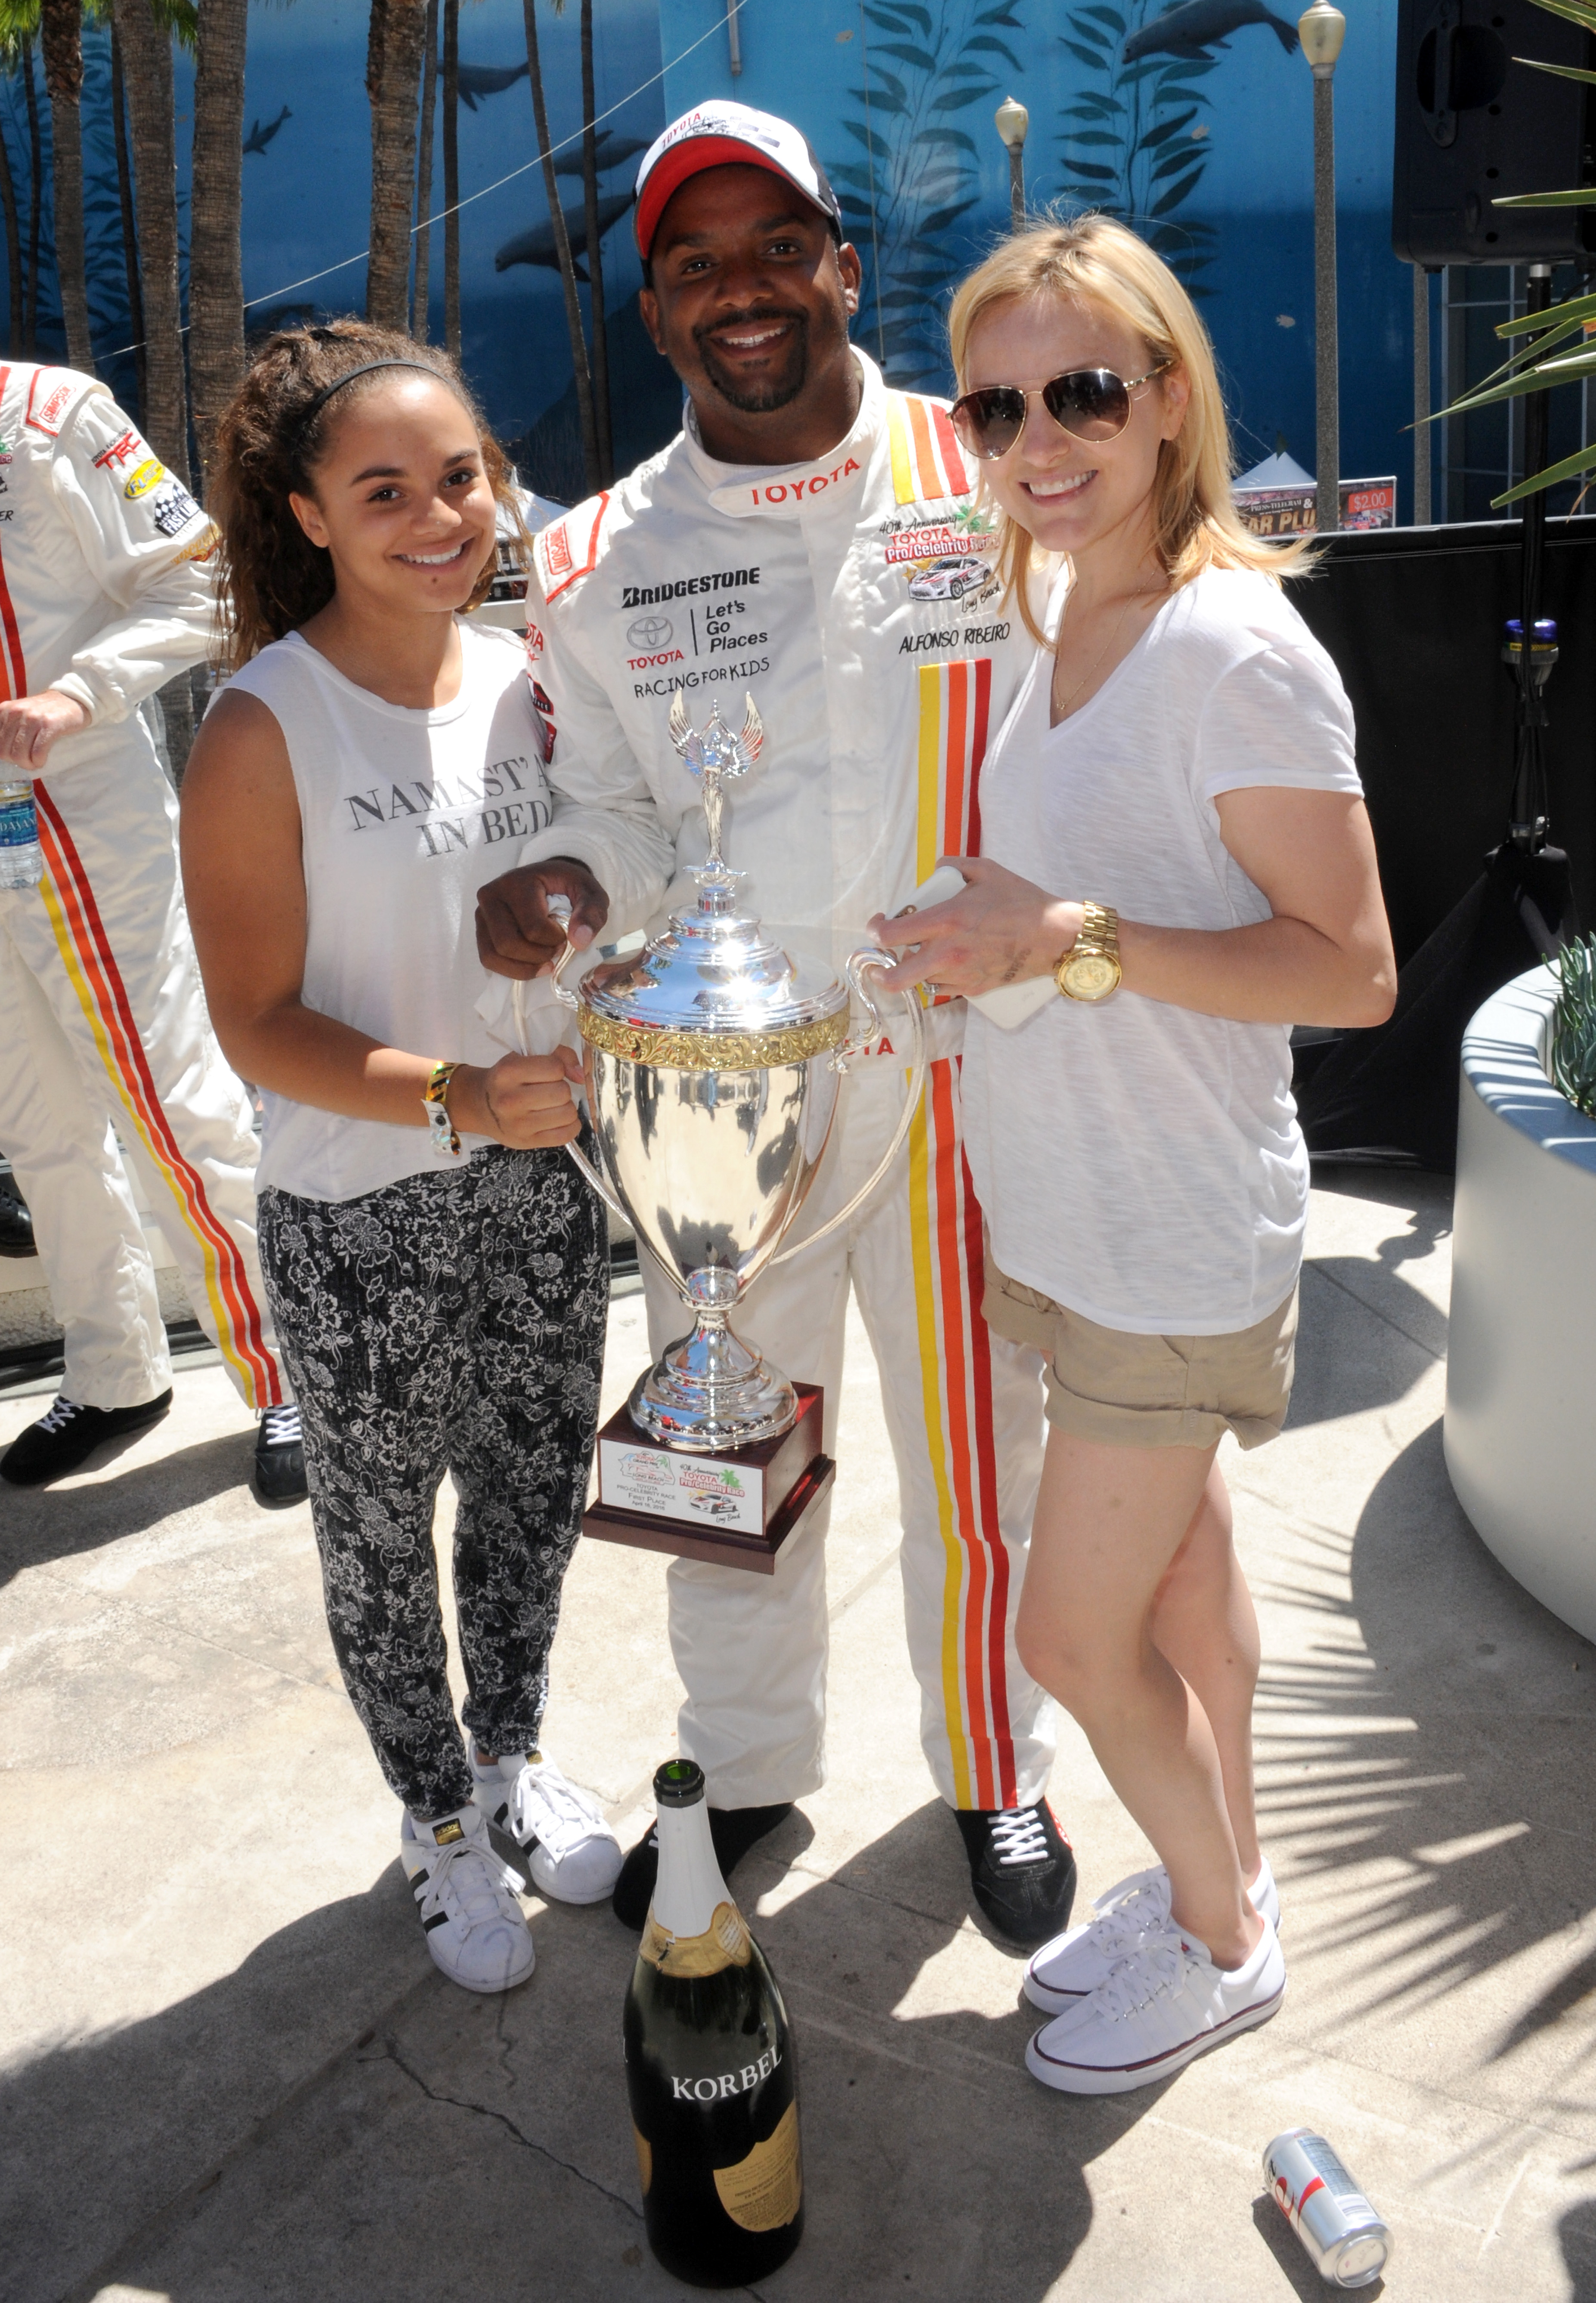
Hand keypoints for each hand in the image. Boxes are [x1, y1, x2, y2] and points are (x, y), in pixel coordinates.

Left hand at [0, 687, 89, 769]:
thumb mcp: (19, 714)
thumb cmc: (44, 711)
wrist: (70, 700)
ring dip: (28, 764)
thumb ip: (8, 727)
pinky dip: (39, 761)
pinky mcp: (48, 725)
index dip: (5, 755)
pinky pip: (37, 752)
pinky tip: (42, 760)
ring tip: (35, 762)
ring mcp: (32, 718)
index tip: (16, 754)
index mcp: (4, 710)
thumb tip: (2, 752)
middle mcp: (15, 712)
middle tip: (28, 761)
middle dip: (17, 762)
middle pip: (5, 752)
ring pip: (19, 754)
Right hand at [449, 1045, 583, 1148]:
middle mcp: (510, 1099)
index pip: (554, 1068)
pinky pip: (565, 1135)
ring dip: (567, 1108)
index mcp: (508, 1072)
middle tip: (550, 1091)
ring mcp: (518, 1124)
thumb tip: (581, 1075)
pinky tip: (560, 1120)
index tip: (550, 1073)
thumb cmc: (508, 1080)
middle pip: (562, 1092)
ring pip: (568, 1113)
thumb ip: (558, 1056)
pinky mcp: (527, 1142)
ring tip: (553, 1105)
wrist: (482, 1106)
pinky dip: (570, 1126)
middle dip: (562, 1089)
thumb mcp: (524, 1057)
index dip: (559, 1069)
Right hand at [475, 856, 609, 979]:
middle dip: (537, 956)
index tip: (565, 934)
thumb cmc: (568, 886)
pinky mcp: (480, 929)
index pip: (532, 928)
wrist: (549, 879)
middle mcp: (491, 895)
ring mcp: (481, 913)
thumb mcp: (590, 893)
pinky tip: (532, 964)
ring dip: (524, 967)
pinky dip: (511, 970)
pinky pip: (488, 959)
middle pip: (507, 944)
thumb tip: (579, 941)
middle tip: (555, 950)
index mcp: (517, 882)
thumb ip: (591, 913)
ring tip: (544, 959)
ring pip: (493, 956)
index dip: (554, 941)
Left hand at [866, 855, 1080, 996]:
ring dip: (915, 970)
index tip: (878, 924)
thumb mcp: (987, 871)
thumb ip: (955, 866)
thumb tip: (937, 868)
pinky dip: (939, 978)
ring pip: (919, 983)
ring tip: (924, 954)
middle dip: (878, 972)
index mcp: (945, 921)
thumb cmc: (1022, 902)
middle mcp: (947, 953)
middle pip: (895, 978)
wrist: (1055, 936)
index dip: (875, 930)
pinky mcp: (975, 989)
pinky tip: (949, 963)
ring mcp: (960, 975)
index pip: (891, 935)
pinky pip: (944, 989)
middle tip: (878, 962)